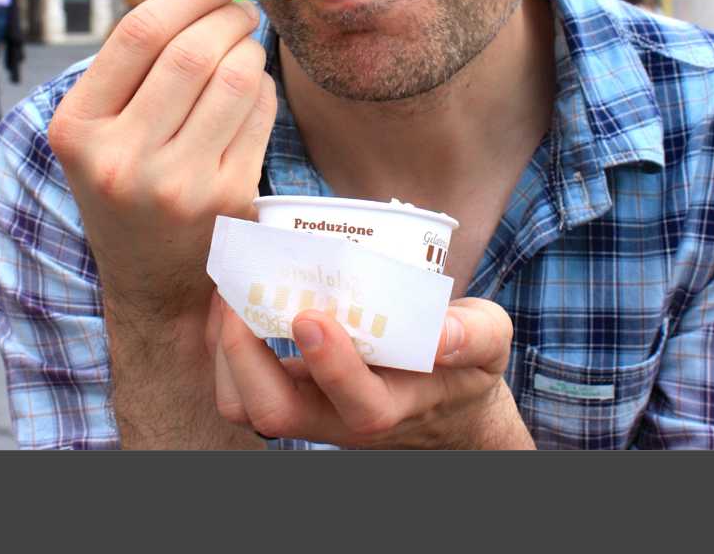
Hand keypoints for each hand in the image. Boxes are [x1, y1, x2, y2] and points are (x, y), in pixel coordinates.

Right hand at [46, 0, 275, 320]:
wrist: (150, 283)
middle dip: (228, 13)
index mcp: (77, 130)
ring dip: (250, 48)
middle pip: (190, 52)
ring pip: (234, 80)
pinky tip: (250, 92)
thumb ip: (143, 41)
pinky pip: (259, 117)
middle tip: (241, 6)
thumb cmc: (126, 182)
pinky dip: (263, 89)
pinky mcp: (225, 201)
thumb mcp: (109, 119)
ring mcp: (175, 185)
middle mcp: (120, 160)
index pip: (136, 35)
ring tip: (244, 45)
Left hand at [210, 293, 532, 448]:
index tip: (311, 315)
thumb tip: (442, 332)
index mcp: (392, 408)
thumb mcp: (489, 341)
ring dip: (225, 352)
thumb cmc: (463, 363)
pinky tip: (231, 300)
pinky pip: (238, 386)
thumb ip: (473, 334)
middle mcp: (339, 419)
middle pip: (274, 414)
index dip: (330, 365)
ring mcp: (307, 411)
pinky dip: (224, 346)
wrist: (448, 404)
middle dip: (244, 357)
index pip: (358, 406)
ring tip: (228, 294)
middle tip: (239, 297)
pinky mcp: (288, 393)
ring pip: (243, 406)